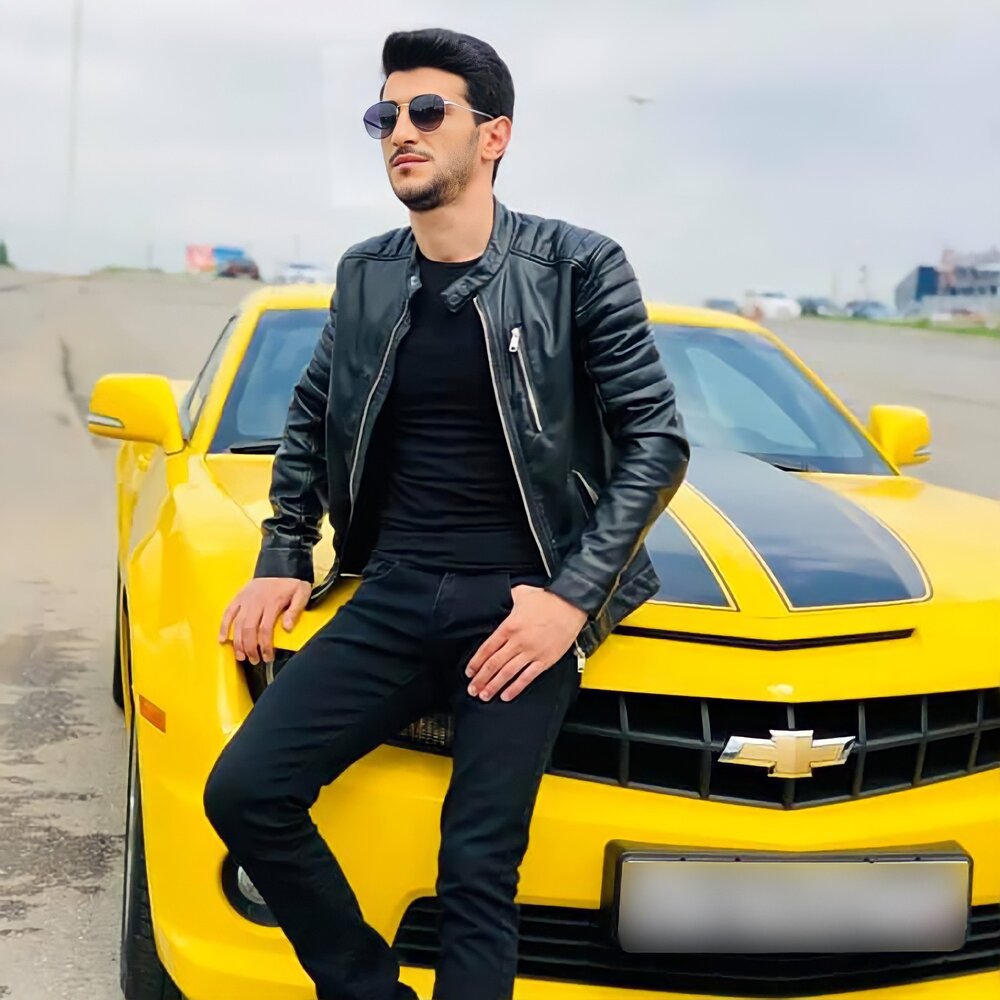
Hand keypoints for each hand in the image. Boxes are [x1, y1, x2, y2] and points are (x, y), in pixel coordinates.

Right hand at [218, 577, 311, 664]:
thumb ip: (295, 610)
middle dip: (250, 648)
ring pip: (237, 625)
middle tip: (254, 660)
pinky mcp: (238, 597)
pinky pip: (227, 613)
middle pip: (249, 629)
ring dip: (237, 643)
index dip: (265, 646)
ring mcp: (245, 600)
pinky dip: (223, 627)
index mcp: (272, 602)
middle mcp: (256, 602)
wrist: (280, 566)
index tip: (267, 657)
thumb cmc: (291, 582)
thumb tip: (287, 628)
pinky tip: (222, 639)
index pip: (265, 629)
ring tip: (241, 656)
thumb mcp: (301, 593)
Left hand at [465, 586, 586, 702]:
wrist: (571, 604)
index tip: (469, 672)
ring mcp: (531, 653)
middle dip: (481, 679)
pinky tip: (507, 695)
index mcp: (509, 627)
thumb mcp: (520, 594)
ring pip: (508, 673)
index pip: (487, 649)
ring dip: (494, 686)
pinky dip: (516, 688)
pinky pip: (527, 677)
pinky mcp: (545, 660)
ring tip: (485, 695)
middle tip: (472, 689)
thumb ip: (507, 599)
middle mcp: (518, 642)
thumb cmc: (548, 599)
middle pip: (494, 664)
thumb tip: (500, 600)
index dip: (476, 663)